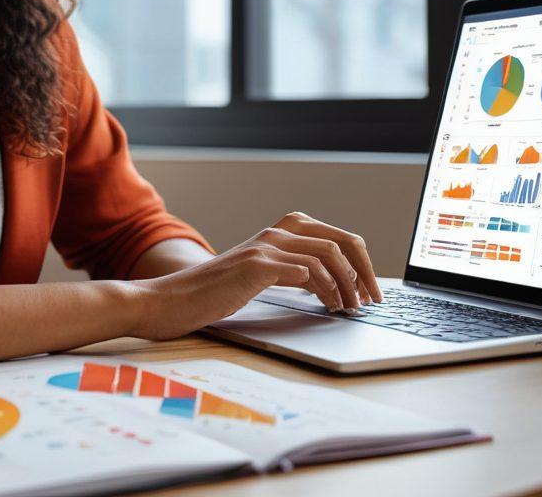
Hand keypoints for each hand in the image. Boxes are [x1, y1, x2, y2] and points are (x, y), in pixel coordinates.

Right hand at [126, 211, 382, 340]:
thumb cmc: (212, 295)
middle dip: (364, 270)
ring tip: (350, 308)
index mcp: (277, 233)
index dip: (359, 262)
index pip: (335, 235)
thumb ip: (288, 271)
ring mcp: (265, 247)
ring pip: (328, 255)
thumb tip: (331, 285)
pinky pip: (307, 270)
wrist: (170, 300)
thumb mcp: (257, 276)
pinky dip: (326, 290)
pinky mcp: (257, 266)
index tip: (368, 289)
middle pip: (340, 239)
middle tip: (371, 299)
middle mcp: (275, 233)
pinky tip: (329, 307)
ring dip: (347, 285)